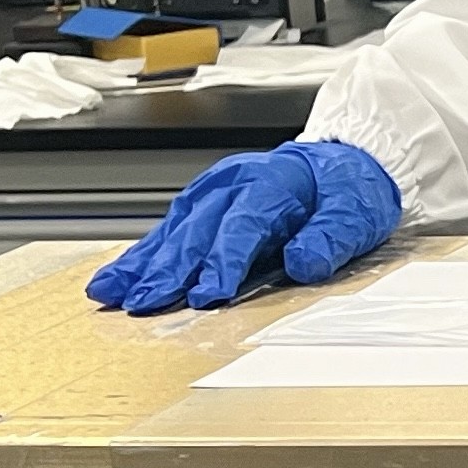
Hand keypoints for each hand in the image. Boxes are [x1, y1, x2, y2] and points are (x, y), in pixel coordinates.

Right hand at [85, 141, 400, 313]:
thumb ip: (330, 238)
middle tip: (144, 303)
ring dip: (142, 263)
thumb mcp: (356, 214)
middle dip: (170, 268)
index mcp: (274, 182)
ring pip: (173, 230)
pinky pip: (166, 232)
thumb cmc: (345, 192)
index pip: (244, 225)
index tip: (207, 295)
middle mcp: (236, 183)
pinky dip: (139, 257)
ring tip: (111, 293)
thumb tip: (304, 261)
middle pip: (199, 229)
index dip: (224, 261)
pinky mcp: (202, 205)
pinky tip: (114, 280)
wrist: (341, 165)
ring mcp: (214, 193)